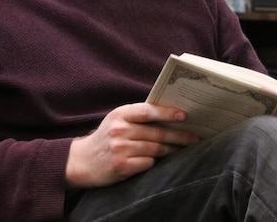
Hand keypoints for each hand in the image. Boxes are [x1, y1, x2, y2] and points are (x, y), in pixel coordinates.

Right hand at [66, 103, 198, 188]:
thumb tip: (171, 115)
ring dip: (172, 150)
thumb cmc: (106, 138)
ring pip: (155, 149)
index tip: (184, 115)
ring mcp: (120, 149)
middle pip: (156, 132)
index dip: (167, 112)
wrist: (81, 161)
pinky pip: (147, 163)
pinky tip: (162, 161)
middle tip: (194, 137)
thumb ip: (138, 116)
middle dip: (179, 136)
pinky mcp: (121, 166)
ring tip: (184, 149)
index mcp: (120, 115)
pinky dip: (155, 162)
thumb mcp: (117, 121)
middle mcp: (120, 130)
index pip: (147, 111)